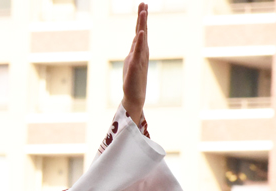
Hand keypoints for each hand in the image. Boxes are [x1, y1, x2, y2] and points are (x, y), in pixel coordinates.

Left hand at [122, 3, 148, 125]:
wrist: (134, 97)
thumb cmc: (132, 80)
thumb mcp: (132, 61)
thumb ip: (134, 50)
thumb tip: (136, 39)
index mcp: (139, 51)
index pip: (140, 32)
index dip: (141, 19)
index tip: (143, 6)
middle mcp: (141, 52)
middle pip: (142, 31)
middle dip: (142, 17)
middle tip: (143, 3)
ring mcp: (139, 58)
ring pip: (141, 38)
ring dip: (142, 24)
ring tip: (143, 11)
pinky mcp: (135, 65)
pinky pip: (138, 51)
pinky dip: (140, 41)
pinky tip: (141, 32)